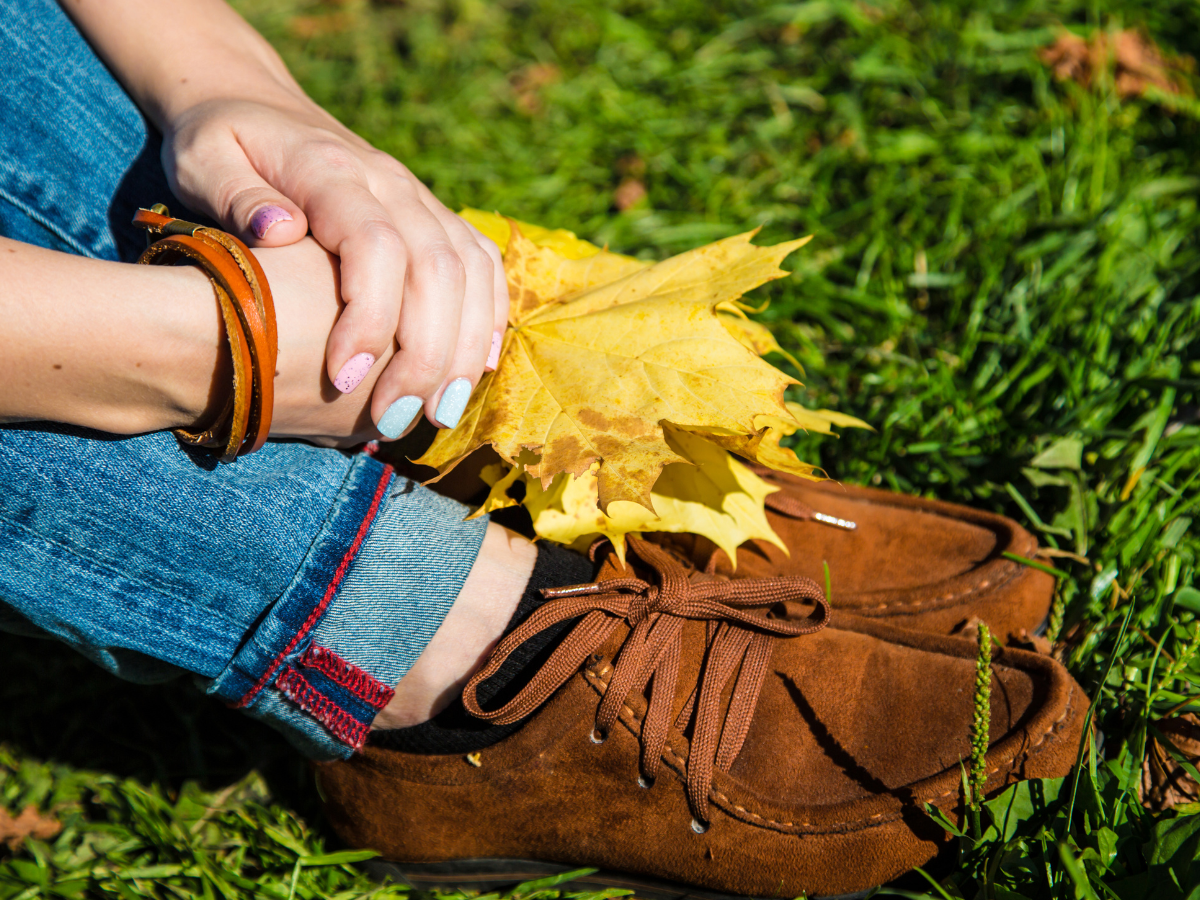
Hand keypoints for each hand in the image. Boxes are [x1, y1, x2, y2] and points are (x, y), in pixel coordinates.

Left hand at [166, 95, 506, 437]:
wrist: (257, 102)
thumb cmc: (220, 142)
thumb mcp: (203, 157)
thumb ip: (236, 193)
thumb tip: (280, 232)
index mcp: (332, 171)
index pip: (375, 246)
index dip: (370, 319)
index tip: (344, 381)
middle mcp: (391, 184)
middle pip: (437, 270)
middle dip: (425, 354)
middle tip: (396, 420)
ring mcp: (421, 199)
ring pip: (471, 273)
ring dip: (465, 349)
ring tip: (441, 413)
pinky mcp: (435, 217)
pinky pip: (483, 266)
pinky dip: (488, 319)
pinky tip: (475, 371)